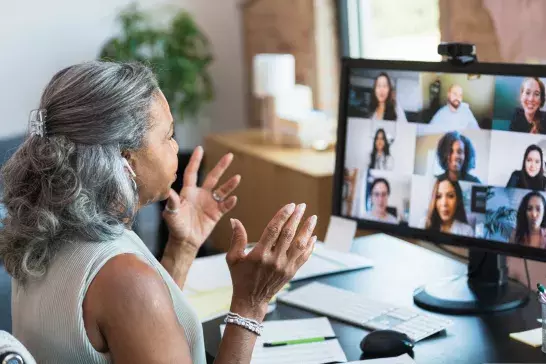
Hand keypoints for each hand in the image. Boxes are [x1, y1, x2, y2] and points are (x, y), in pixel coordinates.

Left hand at [163, 146, 240, 249]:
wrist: (185, 241)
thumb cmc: (175, 226)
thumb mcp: (171, 213)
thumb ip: (172, 202)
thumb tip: (168, 191)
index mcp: (188, 192)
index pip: (192, 172)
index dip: (195, 161)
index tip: (200, 148)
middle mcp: (201, 194)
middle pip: (213, 177)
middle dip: (221, 166)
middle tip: (230, 155)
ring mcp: (210, 203)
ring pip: (222, 190)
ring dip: (230, 184)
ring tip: (237, 177)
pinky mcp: (216, 213)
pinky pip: (225, 206)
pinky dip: (230, 202)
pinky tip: (233, 198)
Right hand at [226, 203, 316, 319]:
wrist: (252, 300)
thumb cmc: (240, 277)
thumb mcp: (233, 258)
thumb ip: (236, 238)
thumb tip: (234, 220)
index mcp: (259, 254)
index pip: (273, 230)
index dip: (282, 216)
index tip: (290, 205)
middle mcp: (274, 260)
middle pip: (288, 234)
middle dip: (296, 218)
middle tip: (302, 206)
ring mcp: (285, 267)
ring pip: (299, 245)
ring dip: (307, 230)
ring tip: (312, 218)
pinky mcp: (291, 272)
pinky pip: (304, 257)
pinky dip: (310, 246)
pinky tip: (313, 236)